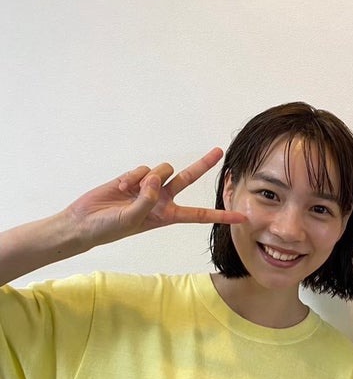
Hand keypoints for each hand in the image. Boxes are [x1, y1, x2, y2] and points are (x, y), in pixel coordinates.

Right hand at [65, 148, 245, 248]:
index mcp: (168, 216)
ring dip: (149, 177)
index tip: (241, 218)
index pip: (200, 215)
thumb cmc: (110, 227)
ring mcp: (150, 187)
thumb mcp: (133, 219)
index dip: (221, 216)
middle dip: (203, 164)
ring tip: (131, 190)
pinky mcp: (135, 177)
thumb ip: (147, 201)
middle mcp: (163, 200)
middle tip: (219, 151)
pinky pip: (143, 169)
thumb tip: (156, 180)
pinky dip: (132, 176)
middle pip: (188, 179)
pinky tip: (121, 186)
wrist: (85, 221)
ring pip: (163, 169)